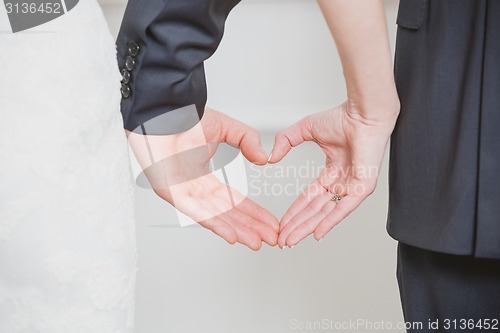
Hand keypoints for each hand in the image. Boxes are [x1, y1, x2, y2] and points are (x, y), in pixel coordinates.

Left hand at [128, 108, 278, 249]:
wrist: (162, 111)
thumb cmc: (183, 118)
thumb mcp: (226, 128)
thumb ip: (247, 140)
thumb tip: (264, 158)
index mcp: (204, 176)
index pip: (234, 200)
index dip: (254, 212)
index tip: (270, 222)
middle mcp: (194, 188)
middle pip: (228, 213)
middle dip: (251, 227)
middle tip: (270, 239)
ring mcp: (183, 193)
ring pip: (214, 217)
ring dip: (237, 230)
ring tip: (256, 242)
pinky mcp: (171, 193)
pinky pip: (196, 212)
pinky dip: (215, 223)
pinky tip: (231, 235)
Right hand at [269, 102, 398, 247]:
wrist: (362, 113)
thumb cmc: (342, 117)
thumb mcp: (305, 130)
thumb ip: (286, 141)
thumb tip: (271, 157)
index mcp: (331, 172)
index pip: (309, 198)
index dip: (294, 212)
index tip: (281, 225)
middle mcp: (341, 182)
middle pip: (315, 210)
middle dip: (297, 226)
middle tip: (282, 241)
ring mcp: (352, 187)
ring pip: (326, 213)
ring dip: (308, 227)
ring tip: (291, 240)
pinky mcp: (362, 188)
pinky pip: (344, 208)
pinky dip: (330, 221)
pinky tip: (317, 233)